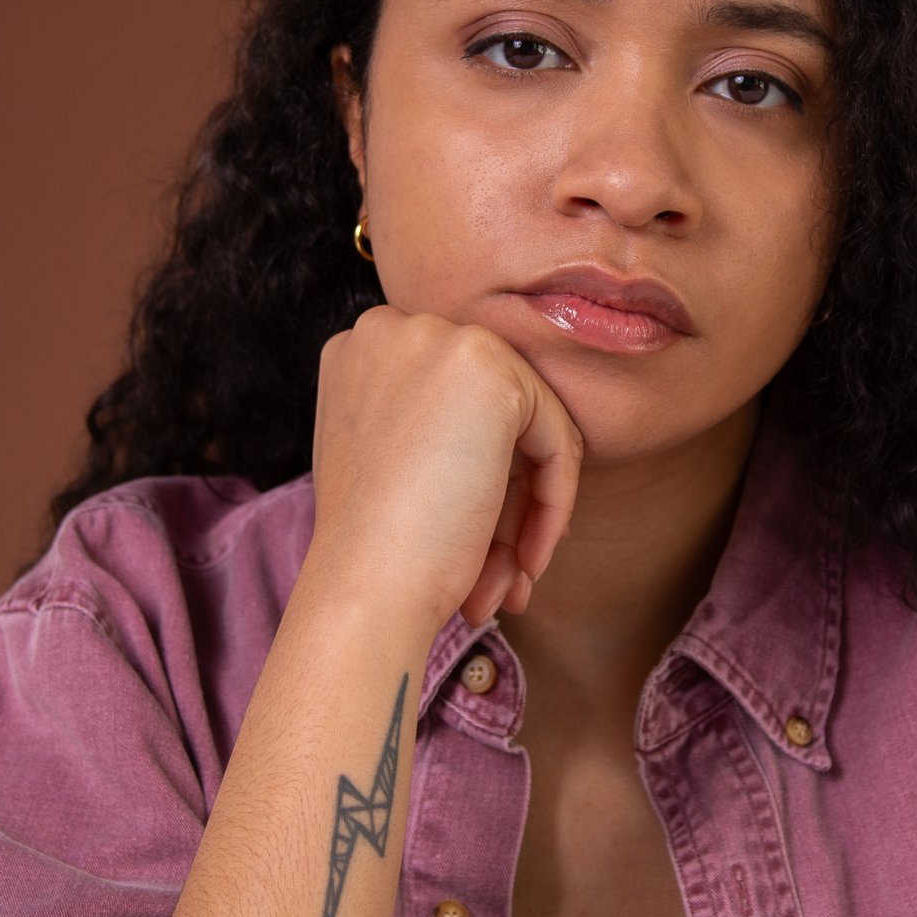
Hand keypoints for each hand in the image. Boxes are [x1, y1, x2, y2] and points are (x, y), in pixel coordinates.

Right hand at [301, 303, 583, 636]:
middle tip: (504, 573)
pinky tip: (527, 561)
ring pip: (528, 426)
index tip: (478, 540)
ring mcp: (438, 339)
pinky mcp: (487, 364)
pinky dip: (554, 502)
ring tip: (509, 585)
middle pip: (491, 414)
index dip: (474, 473)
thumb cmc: (376, 549)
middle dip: (505, 500)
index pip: (452, 406)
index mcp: (359, 353)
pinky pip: (556, 436)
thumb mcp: (392, 465)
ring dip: (526, 515)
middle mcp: (392, 330)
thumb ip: (437, 428)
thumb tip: (515, 443)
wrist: (366, 586)